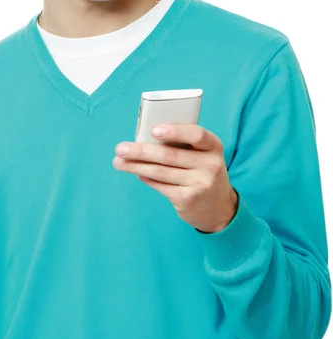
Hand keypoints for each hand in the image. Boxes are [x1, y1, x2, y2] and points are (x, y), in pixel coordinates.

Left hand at [113, 124, 237, 232]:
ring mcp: (200, 184)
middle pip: (170, 155)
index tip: (153, 130)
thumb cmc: (203, 171)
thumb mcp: (203, 155)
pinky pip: (160, 185)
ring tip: (118, 161)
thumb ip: (183, 145)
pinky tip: (136, 173)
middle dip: (141, 151)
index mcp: (213, 146)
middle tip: (120, 148)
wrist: (219, 208)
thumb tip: (144, 138)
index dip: (175, 132)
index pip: (196, 135)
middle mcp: (210, 165)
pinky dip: (145, 178)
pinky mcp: (188, 199)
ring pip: (160, 171)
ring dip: (136, 166)